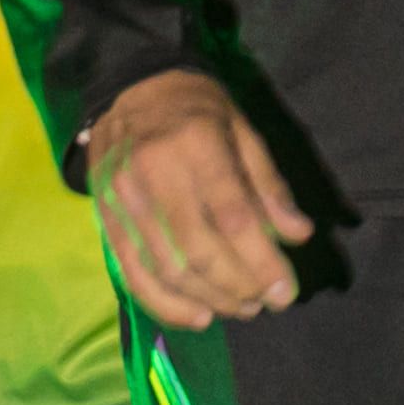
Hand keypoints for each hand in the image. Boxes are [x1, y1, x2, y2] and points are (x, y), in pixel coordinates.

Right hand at [89, 70, 309, 326]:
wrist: (130, 87)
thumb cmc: (196, 109)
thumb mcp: (243, 131)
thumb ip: (268, 186)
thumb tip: (298, 235)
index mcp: (196, 142)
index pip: (233, 216)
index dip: (262, 262)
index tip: (287, 291)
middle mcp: (154, 172)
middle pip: (198, 250)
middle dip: (239, 287)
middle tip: (267, 303)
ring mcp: (122, 197)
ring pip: (167, 269)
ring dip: (210, 299)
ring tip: (242, 308)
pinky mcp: (104, 217)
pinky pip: (133, 274)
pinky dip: (167, 305)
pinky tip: (200, 317)